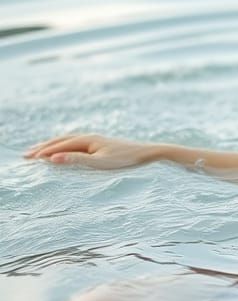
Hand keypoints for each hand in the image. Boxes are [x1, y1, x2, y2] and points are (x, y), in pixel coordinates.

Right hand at [22, 134, 157, 169]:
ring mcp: (96, 139)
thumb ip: (77, 160)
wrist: (148, 153)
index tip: (28, 159)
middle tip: (26, 155)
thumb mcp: (100, 163)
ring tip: (41, 151)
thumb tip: (54, 158)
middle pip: (61, 141)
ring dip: (53, 145)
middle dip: (43, 147)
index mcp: (87, 140)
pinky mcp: (102, 144)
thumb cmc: (125, 159)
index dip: (43, 152)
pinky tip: (67, 151)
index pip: (59, 146)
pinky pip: (77, 143)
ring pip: (69, 140)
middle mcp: (90, 137)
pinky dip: (65, 146)